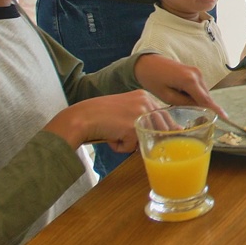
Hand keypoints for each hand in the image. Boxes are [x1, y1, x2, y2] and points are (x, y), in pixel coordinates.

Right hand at [45, 90, 162, 151]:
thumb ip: (141, 117)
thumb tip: (159, 134)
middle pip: (161, 128)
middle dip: (149, 138)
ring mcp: (140, 115)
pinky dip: (120, 147)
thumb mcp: (125, 110)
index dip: (161, 129)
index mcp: (144, 97)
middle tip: (129, 138)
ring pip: (146, 139)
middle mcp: (145, 103)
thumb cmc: (101, 116)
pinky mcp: (132, 128)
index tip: (159, 137)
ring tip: (116, 134)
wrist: (82, 118)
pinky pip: (132, 147)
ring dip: (131, 142)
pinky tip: (110, 137)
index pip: (163, 116)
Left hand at [133, 54, 227, 117]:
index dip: (216, 110)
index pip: (206, 99)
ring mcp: (197, 72)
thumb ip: (184, 103)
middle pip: (205, 97)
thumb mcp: (166, 96)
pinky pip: (199, 88)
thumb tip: (197, 109)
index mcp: (189, 80)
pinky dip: (193, 94)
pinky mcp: (195, 72)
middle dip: (200, 107)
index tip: (225, 118)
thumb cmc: (153, 79)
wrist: (147, 63)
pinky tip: (180, 93)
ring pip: (203, 93)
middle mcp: (197, 74)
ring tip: (177, 99)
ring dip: (196, 100)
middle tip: (187, 114)